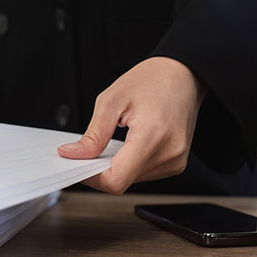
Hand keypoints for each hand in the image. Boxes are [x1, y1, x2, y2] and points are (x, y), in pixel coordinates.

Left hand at [57, 56, 205, 193]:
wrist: (184, 74)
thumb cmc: (153, 79)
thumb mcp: (112, 100)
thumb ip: (93, 135)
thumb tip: (72, 155)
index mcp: (152, 135)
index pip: (117, 179)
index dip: (92, 177)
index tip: (80, 164)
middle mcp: (168, 153)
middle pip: (123, 181)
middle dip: (102, 168)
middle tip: (95, 146)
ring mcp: (175, 161)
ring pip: (132, 180)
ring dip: (118, 166)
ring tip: (120, 138)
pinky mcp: (176, 164)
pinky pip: (144, 174)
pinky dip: (131, 163)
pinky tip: (132, 143)